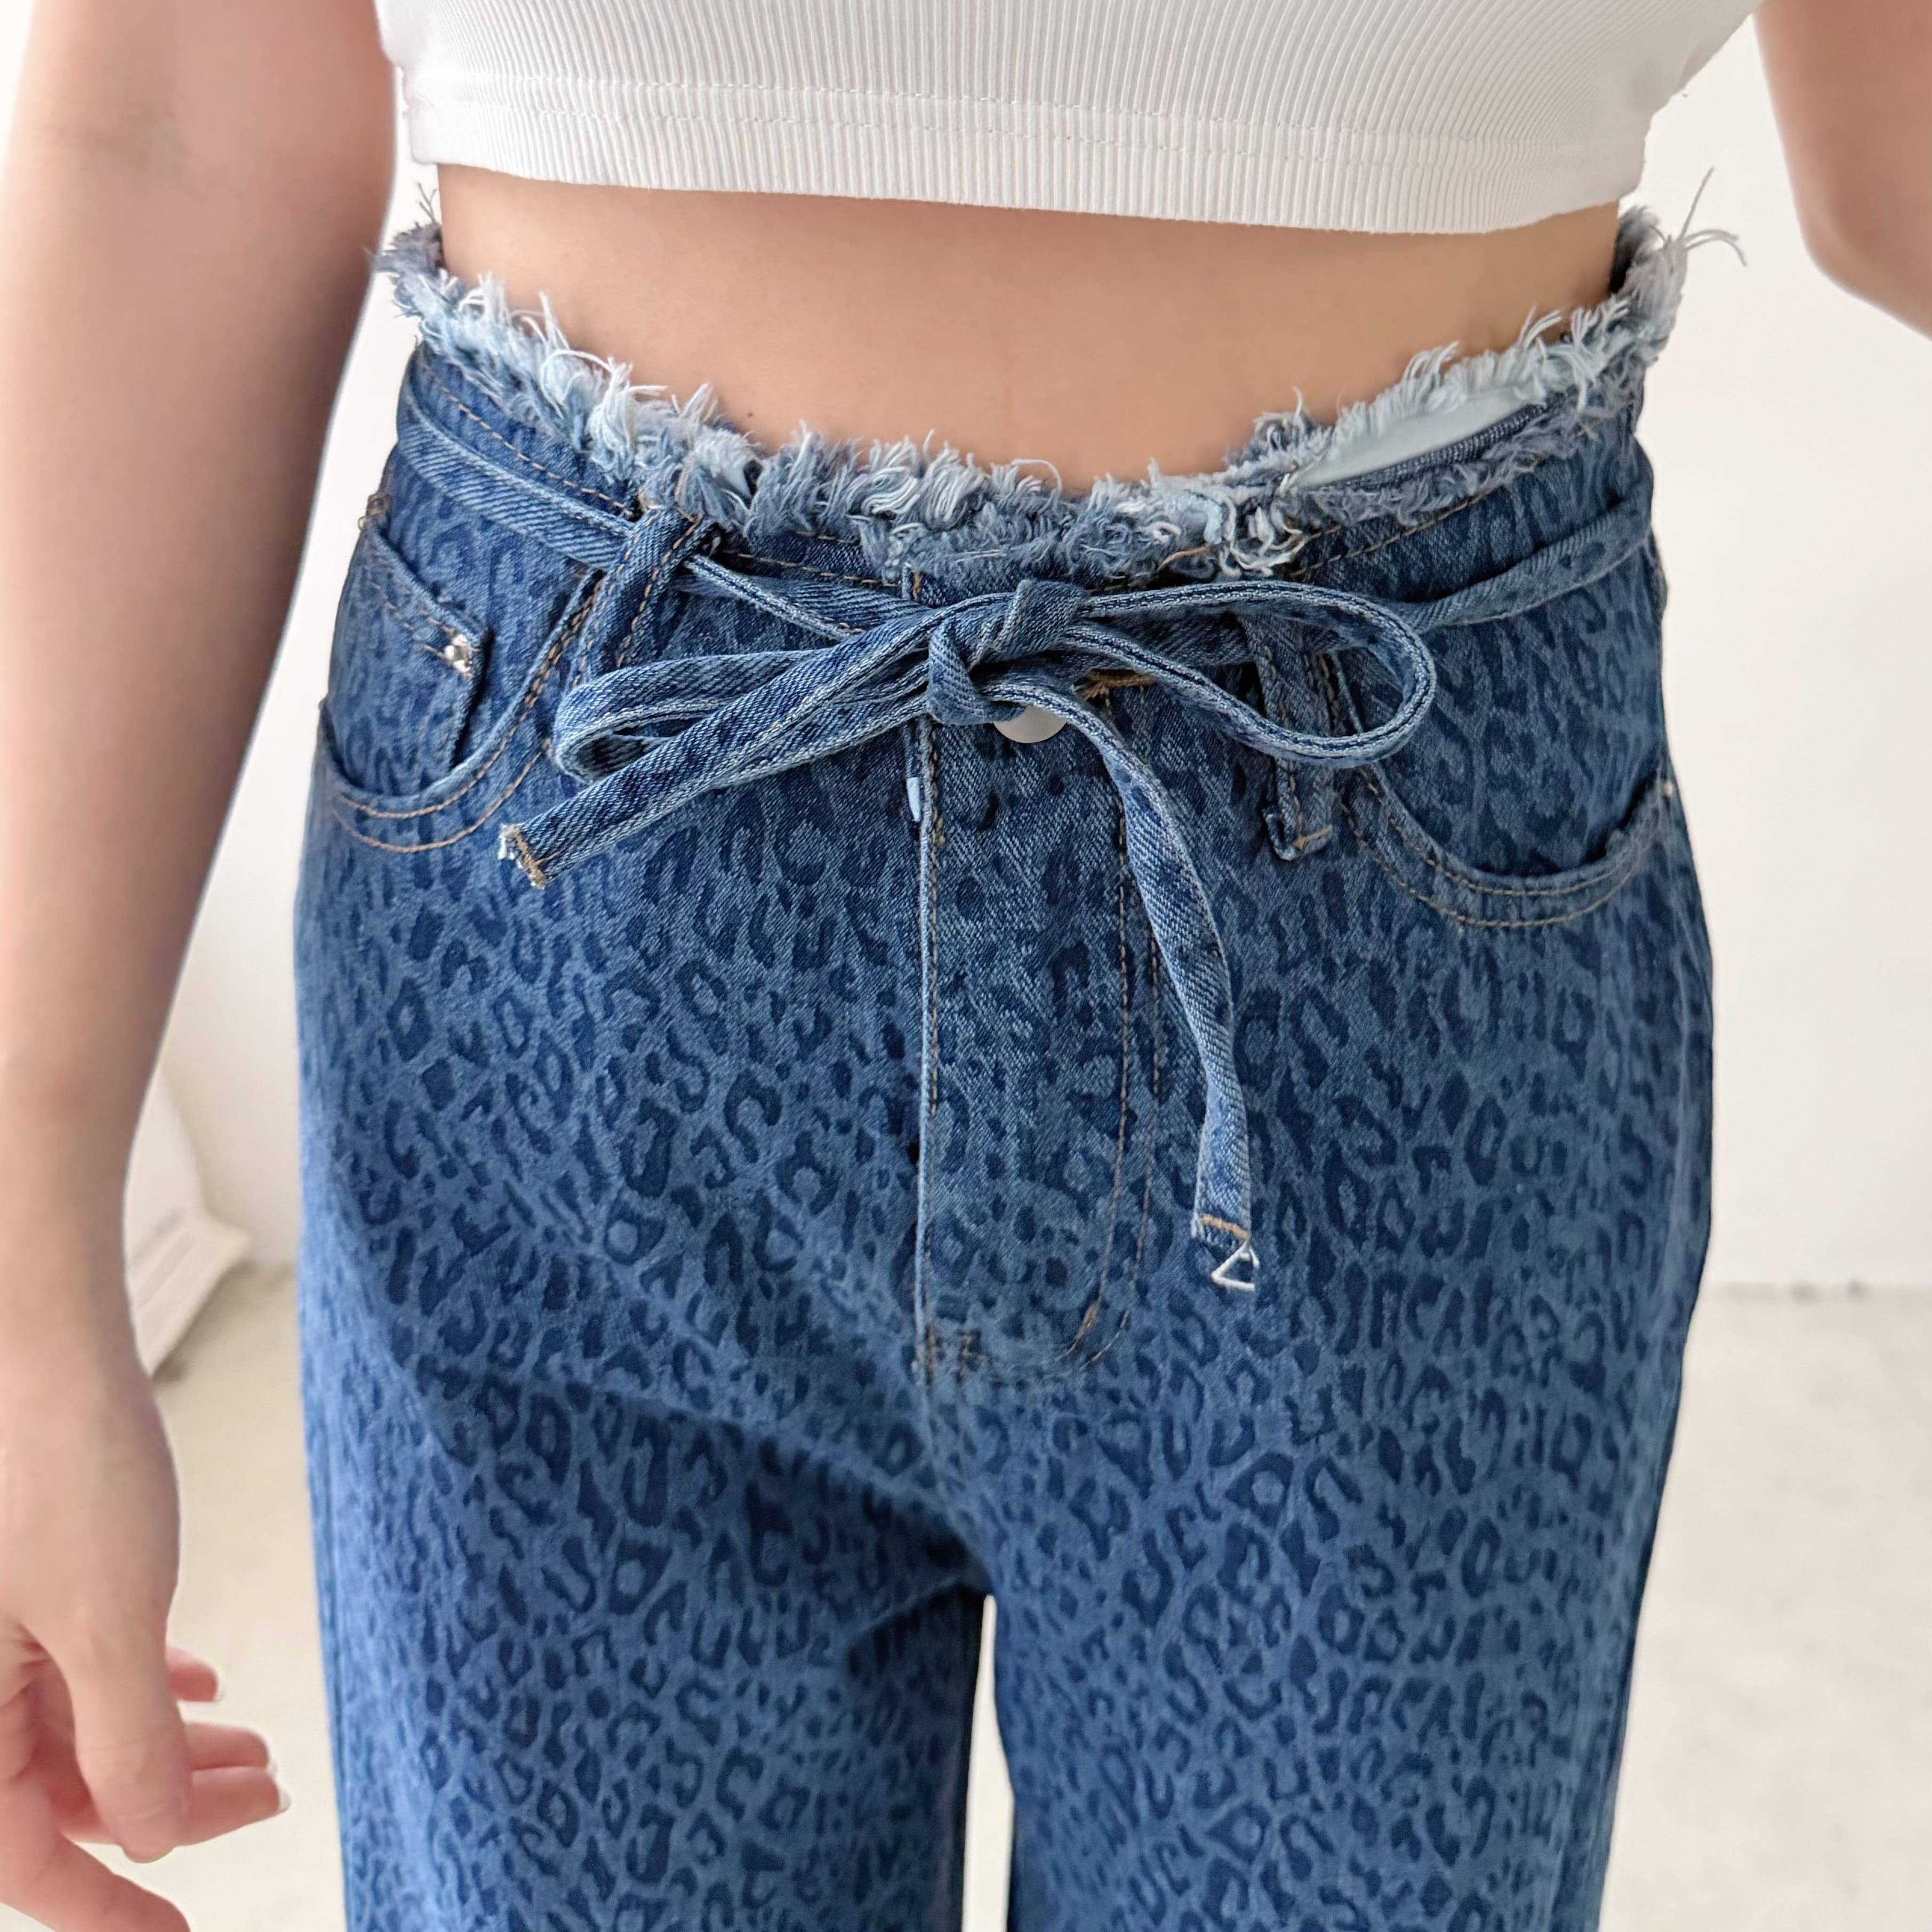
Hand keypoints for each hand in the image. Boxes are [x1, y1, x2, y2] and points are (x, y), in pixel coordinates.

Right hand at [0, 1310, 282, 1931]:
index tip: (182, 1928)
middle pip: (60, 1791)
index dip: (109, 1902)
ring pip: (76, 1727)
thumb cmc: (59, 1463)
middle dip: (165, 1807)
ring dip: (165, 1747)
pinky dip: (139, 1685)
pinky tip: (201, 1690)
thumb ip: (120, 1742)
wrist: (39, 1333)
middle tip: (263, 1799)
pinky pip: (70, 1667)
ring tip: (257, 1754)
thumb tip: (144, 1835)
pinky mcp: (16, 1584)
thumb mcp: (105, 1619)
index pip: (24, 1856)